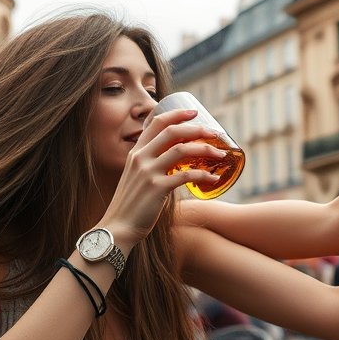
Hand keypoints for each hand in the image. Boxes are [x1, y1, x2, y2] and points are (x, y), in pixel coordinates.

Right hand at [100, 109, 223, 244]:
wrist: (118, 227)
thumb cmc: (131, 205)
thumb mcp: (136, 178)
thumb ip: (151, 166)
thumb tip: (174, 163)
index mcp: (136, 152)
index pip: (157, 123)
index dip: (177, 114)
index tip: (194, 112)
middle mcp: (141, 158)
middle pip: (172, 132)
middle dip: (197, 129)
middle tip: (214, 133)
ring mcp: (148, 172)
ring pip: (182, 150)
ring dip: (205, 150)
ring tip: (220, 155)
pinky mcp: (157, 188)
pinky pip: (186, 176)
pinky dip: (203, 175)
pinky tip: (213, 179)